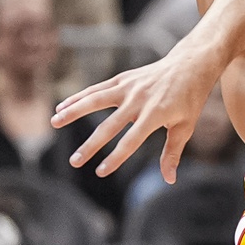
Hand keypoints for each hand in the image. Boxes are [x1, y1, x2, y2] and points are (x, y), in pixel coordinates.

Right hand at [52, 45, 222, 180]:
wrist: (190, 64)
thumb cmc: (190, 99)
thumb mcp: (186, 126)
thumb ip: (172, 153)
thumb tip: (168, 179)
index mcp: (156, 113)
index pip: (132, 140)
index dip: (116, 157)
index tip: (100, 172)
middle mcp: (139, 100)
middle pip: (109, 125)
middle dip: (91, 146)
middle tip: (74, 162)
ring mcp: (129, 87)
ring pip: (95, 100)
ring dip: (73, 111)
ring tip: (54, 123)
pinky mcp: (123, 79)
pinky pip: (97, 89)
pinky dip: (78, 97)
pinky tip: (62, 106)